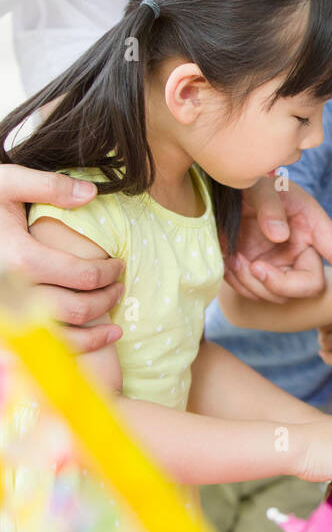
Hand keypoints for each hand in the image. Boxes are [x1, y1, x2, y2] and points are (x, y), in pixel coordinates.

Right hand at [0, 165, 122, 351]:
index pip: (83, 275)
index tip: (120, 264)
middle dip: (108, 299)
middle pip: (78, 308)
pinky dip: (73, 349)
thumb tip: (92, 193)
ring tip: (113, 316)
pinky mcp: (6, 324)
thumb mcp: (8, 183)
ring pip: (63, 338)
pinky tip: (95, 339)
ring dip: (96, 331)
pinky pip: (43, 348)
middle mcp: (14, 293)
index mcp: (21, 259)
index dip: (110, 271)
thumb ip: (50, 186)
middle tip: (119, 286)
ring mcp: (8, 314)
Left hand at [225, 177, 331, 313]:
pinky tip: (231, 259)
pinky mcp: (262, 275)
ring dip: (253, 283)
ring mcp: (282, 266)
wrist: (223, 196)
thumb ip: (269, 206)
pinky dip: (240, 283)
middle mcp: (302, 250)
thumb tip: (279, 237)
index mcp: (313, 226)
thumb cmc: (250, 183)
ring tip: (235, 256)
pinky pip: (255, 294)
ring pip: (278, 297)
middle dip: (280, 285)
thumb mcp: (259, 185)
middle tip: (253, 266)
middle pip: (308, 286)